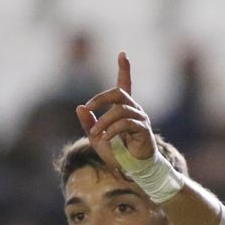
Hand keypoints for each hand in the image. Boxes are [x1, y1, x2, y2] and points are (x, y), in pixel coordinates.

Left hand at [75, 52, 156, 167]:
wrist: (131, 170)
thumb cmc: (116, 153)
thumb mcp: (96, 137)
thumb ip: (88, 123)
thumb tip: (80, 107)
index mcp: (123, 108)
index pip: (125, 84)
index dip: (124, 68)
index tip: (123, 53)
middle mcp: (134, 109)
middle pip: (118, 92)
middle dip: (100, 99)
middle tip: (88, 109)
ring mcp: (140, 119)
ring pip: (120, 110)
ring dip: (104, 121)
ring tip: (96, 133)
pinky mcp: (144, 130)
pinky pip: (126, 123)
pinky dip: (112, 130)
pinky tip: (105, 138)